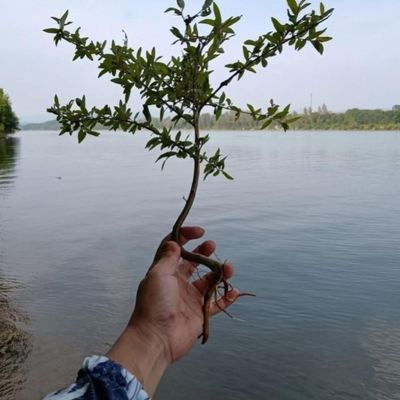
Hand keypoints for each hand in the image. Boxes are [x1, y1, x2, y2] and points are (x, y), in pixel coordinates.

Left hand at [106, 226, 239, 395]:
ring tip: (228, 268)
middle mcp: (177, 283)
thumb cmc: (153, 305)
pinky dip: (227, 297)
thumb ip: (168, 258)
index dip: (185, 236)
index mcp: (164, 272)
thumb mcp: (158, 275)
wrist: (156, 338)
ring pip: (208, 281)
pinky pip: (216, 303)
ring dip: (219, 273)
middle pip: (192, 262)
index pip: (174, 248)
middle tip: (212, 245)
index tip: (199, 231)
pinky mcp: (199, 313)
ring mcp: (189, 298)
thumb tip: (174, 242)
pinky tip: (234, 291)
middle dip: (203, 252)